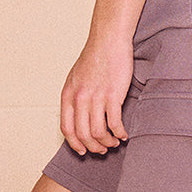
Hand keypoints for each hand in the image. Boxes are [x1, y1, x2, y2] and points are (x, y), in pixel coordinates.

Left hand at [60, 33, 133, 154]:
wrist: (108, 41)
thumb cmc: (95, 57)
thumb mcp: (75, 78)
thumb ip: (75, 97)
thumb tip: (78, 116)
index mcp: (68, 95)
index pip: (67, 128)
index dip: (75, 143)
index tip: (83, 150)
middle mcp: (79, 98)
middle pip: (83, 134)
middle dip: (93, 147)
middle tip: (102, 150)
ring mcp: (96, 97)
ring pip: (98, 132)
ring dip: (107, 142)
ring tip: (114, 142)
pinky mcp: (113, 95)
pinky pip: (114, 123)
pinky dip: (120, 133)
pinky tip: (124, 134)